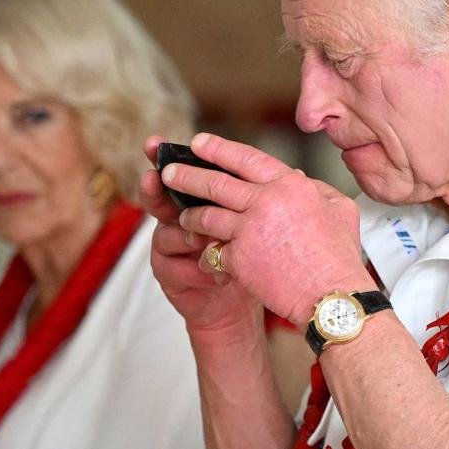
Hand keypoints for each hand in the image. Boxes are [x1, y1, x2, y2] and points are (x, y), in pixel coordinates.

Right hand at [141, 136, 260, 332]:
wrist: (244, 306)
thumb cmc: (251, 259)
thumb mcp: (259, 226)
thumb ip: (266, 201)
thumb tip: (294, 173)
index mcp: (200, 200)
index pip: (183, 174)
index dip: (166, 157)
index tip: (155, 143)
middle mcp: (179, 219)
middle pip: (159, 198)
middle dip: (154, 186)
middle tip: (154, 177)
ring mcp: (170, 247)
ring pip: (165, 232)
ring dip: (185, 236)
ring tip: (205, 241)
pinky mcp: (168, 275)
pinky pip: (171, 266)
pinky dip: (194, 270)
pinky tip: (215, 275)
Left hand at [160, 133, 374, 325]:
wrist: (332, 296)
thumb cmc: (339, 257)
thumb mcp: (340, 209)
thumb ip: (317, 189)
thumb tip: (301, 179)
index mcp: (290, 185)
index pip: (246, 158)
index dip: (219, 149)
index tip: (199, 143)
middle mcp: (266, 201)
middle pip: (216, 182)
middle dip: (187, 175)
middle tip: (168, 171)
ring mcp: (249, 229)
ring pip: (207, 216)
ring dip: (191, 216)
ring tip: (182, 217)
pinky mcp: (238, 257)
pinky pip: (212, 252)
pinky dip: (208, 256)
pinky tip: (207, 259)